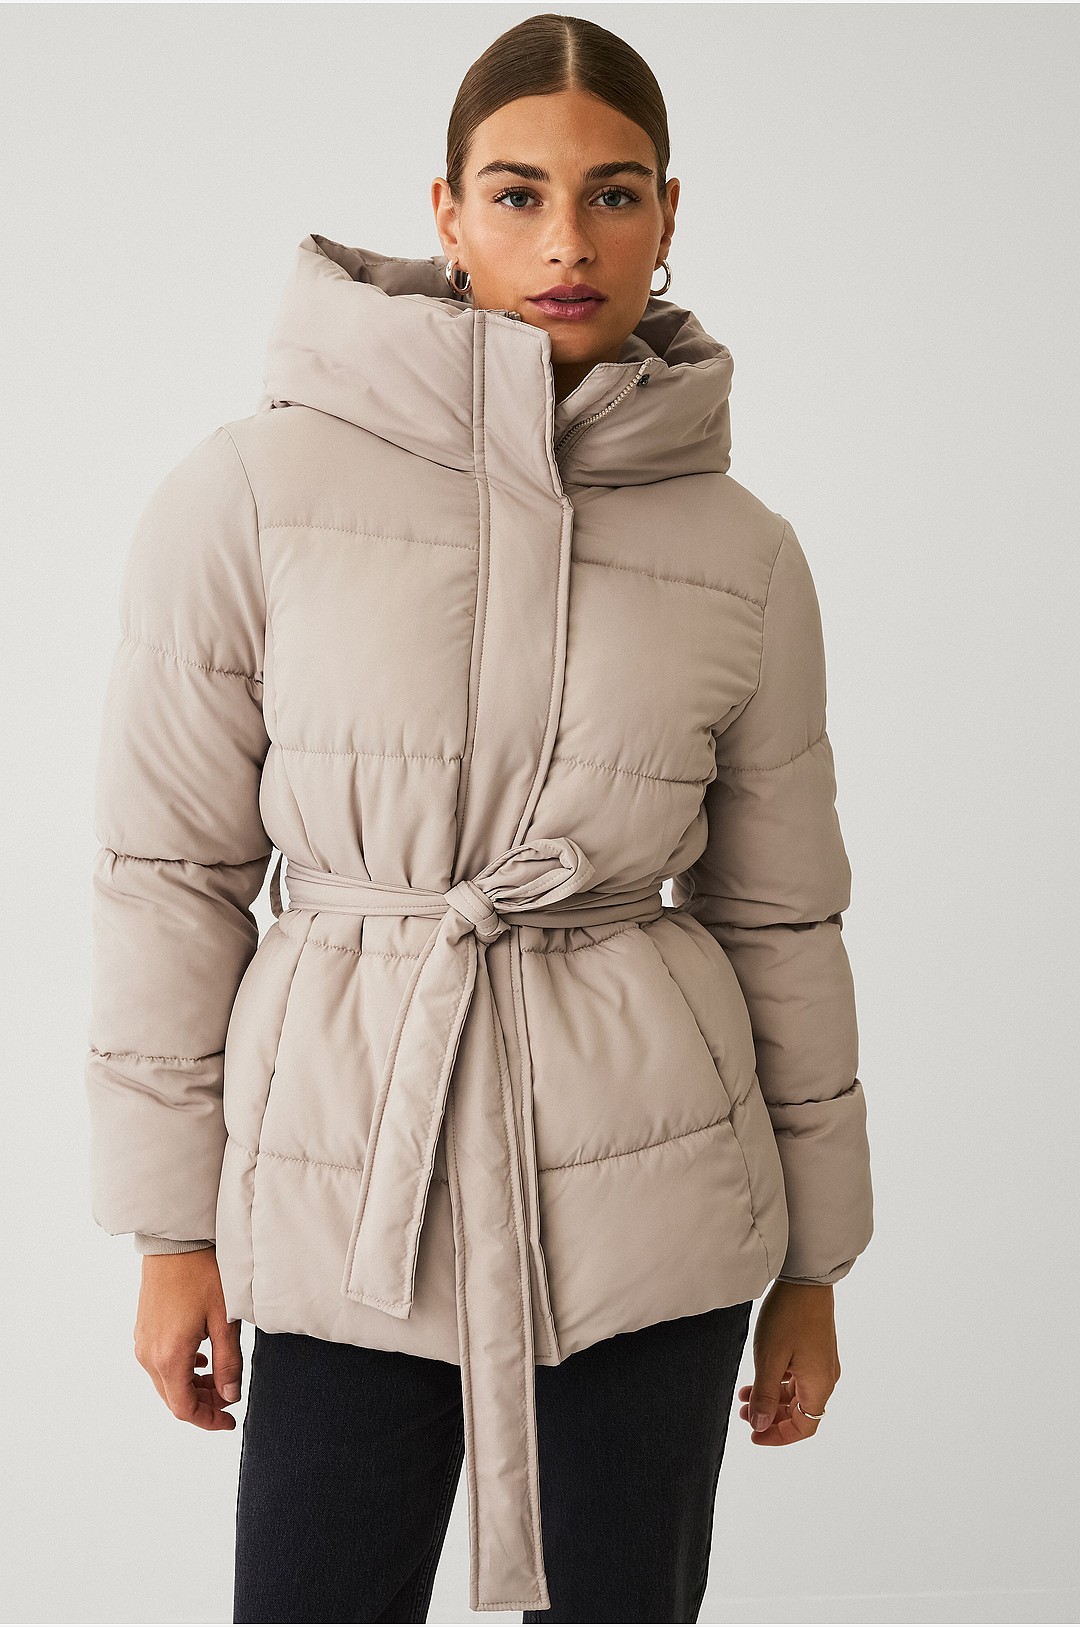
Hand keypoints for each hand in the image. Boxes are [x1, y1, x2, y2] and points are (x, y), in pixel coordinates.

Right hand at [133, 1248, 243, 1430]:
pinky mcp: (143, 1330)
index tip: (230, 1422)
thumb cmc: (202, 1274)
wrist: (175, 1242)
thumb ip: (229, 1363)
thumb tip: (230, 1396)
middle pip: (173, 1398)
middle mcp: (149, 1354)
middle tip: (230, 1398)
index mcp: (169, 1356)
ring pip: (166, 1381)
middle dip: (203, 1404)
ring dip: (192, 1387)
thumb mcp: (225, 1320)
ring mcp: (142, 1341)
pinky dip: (180, 1370)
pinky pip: (159, 1363)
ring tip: (219, 1377)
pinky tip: (201, 1358)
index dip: (208, 1420)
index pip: (184, 1408)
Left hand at [738, 1280, 839, 1443]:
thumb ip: (764, 1395)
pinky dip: (778, 1383)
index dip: (778, 1436)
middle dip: (771, 1417)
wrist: (805, 1279)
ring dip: (771, 1399)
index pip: (803, 1427)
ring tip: (744, 1396)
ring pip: (796, 1395)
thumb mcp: (769, 1359)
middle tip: (744, 1414)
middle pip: (800, 1413)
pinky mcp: (816, 1350)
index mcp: (819, 1385)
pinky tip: (757, 1378)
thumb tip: (760, 1426)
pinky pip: (798, 1378)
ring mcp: (822, 1363)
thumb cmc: (788, 1316)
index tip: (754, 1435)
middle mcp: (826, 1378)